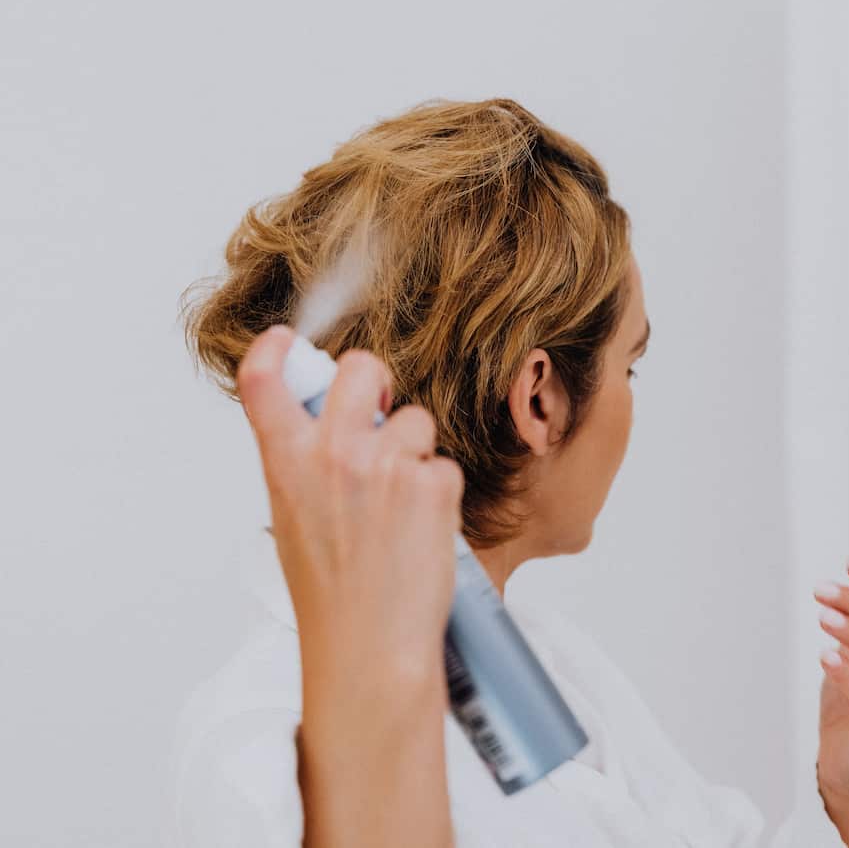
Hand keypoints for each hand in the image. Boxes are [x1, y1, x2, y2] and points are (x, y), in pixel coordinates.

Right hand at [237, 325, 460, 846]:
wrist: (371, 646)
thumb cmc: (331, 593)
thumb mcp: (294, 519)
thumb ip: (304, 463)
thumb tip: (327, 423)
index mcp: (286, 460)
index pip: (264, 378)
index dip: (277, 349)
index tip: (289, 342)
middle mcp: (334, 451)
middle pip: (364, 367)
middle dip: (377, 382)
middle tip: (381, 411)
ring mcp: (387, 463)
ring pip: (416, 421)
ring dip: (414, 453)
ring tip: (400, 511)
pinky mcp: (433, 482)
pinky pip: (443, 465)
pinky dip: (439, 493)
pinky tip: (422, 532)